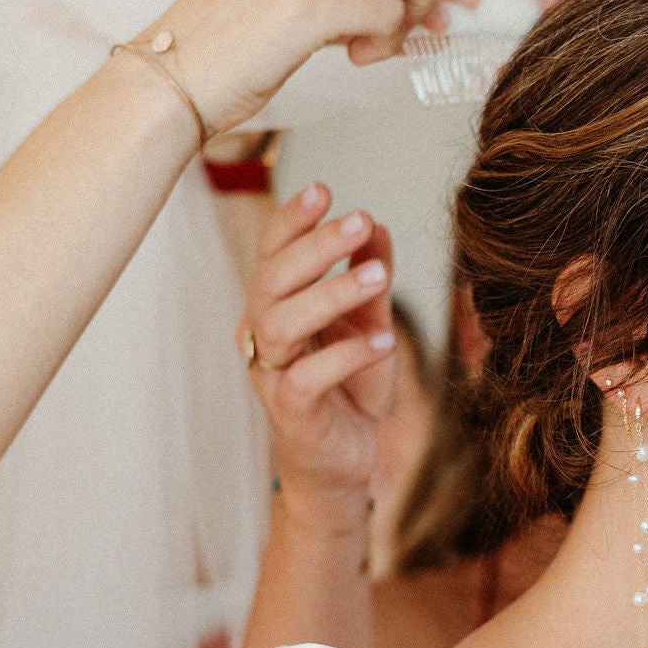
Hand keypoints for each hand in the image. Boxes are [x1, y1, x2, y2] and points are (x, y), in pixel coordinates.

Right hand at [129, 0, 480, 135]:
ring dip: (417, 2)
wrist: (164, 83)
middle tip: (429, 26)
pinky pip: (388, 12)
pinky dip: (388, 41)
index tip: (447, 1)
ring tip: (384, 43)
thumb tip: (398, 4)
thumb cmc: (222, 49)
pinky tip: (357, 60)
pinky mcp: (304, 4)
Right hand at [237, 183, 396, 528]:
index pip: (272, 252)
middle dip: (314, 247)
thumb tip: (376, 225)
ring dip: (330, 295)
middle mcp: (262, 335)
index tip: (324, 189)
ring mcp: (271, 374)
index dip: (292, 219)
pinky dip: (347, 356)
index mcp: (274, 305)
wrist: (348, 459)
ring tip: (378, 279)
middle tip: (359, 220)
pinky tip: (384, 343)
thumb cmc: (350, 388)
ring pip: (283, 324)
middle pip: (271, 280)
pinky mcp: (291, 411)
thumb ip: (370, 276)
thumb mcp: (369, 323)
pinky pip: (309, 377)